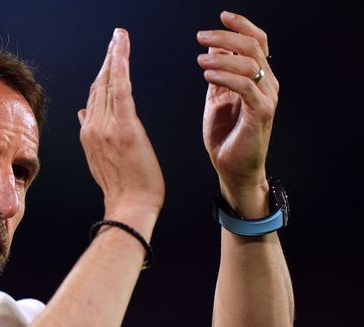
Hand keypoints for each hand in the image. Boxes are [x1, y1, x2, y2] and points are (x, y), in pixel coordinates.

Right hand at [78, 28, 164, 227]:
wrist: (129, 207)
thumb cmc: (123, 188)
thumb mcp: (101, 159)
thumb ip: (93, 133)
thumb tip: (82, 112)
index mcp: (89, 134)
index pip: (93, 97)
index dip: (101, 74)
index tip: (108, 57)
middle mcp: (93, 127)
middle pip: (99, 85)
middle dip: (108, 59)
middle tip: (116, 37)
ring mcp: (107, 127)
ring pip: (109, 83)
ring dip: (114, 56)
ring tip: (119, 37)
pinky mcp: (125, 127)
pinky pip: (120, 88)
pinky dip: (120, 65)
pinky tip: (121, 48)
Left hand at [197, 11, 278, 215]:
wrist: (232, 168)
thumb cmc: (225, 135)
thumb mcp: (217, 97)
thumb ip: (220, 73)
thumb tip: (214, 48)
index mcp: (259, 78)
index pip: (257, 42)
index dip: (241, 26)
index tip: (221, 16)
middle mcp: (268, 84)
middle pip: (253, 47)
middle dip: (226, 37)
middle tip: (201, 37)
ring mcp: (267, 98)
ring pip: (250, 64)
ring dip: (221, 56)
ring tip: (200, 59)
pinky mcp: (261, 113)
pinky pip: (246, 86)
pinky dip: (225, 76)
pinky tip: (207, 73)